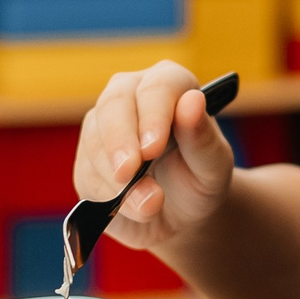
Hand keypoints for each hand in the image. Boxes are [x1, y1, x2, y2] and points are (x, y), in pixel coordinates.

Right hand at [73, 61, 235, 249]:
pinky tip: (130, 208)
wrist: (180, 213)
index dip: (153, 115)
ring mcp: (103, 124)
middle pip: (114, 104)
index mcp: (170, 84)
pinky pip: (86, 173)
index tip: (153, 148)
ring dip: (115, 177)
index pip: (157, 87)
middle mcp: (132, 94)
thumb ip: (203, 137)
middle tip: (128, 174)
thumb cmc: (200, 179)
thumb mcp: (213, 166)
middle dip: (120, 141)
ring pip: (95, 141)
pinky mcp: (87, 157)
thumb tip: (192, 101)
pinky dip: (106, 195)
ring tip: (147, 206)